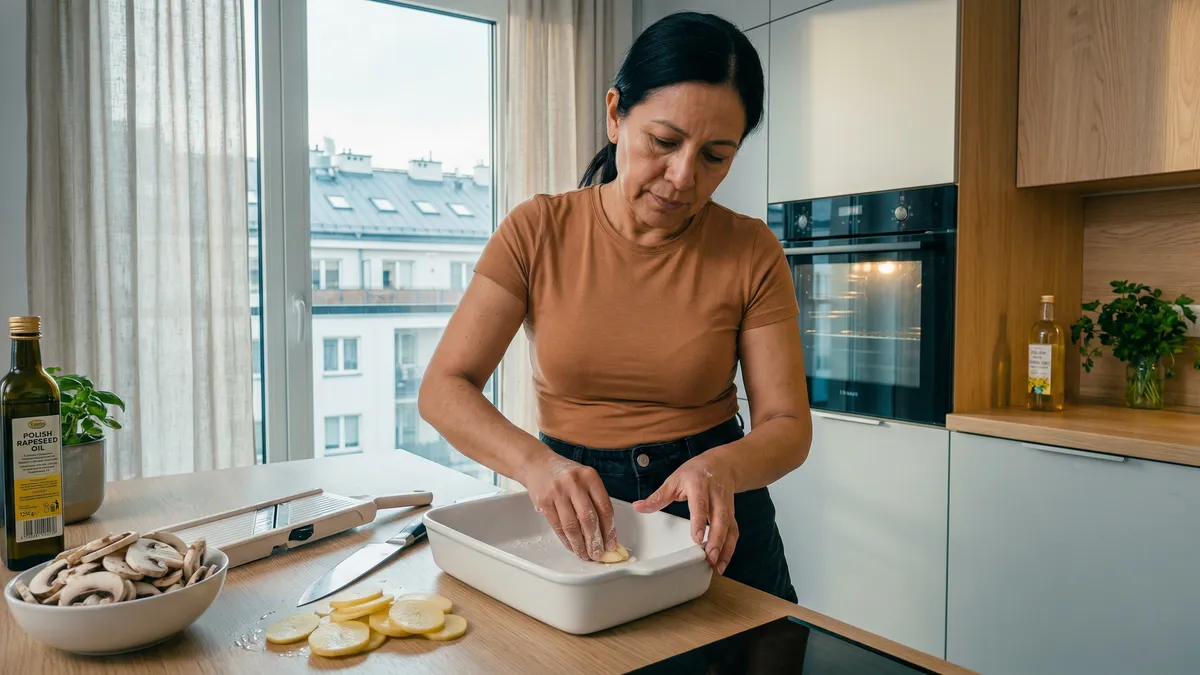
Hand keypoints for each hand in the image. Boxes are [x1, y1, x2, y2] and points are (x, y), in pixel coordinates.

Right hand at [520, 452, 616, 560]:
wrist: (537, 464)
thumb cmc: (566, 475)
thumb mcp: (585, 478)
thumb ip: (596, 500)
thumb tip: (606, 531)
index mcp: (590, 477)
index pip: (604, 507)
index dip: (609, 529)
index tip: (611, 544)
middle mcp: (574, 483)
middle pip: (588, 519)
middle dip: (595, 541)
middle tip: (598, 554)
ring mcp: (557, 493)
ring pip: (572, 526)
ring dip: (580, 545)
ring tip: (585, 555)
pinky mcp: (543, 502)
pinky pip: (558, 526)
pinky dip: (566, 540)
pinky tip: (572, 547)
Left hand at [633, 455, 737, 574]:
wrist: (722, 464)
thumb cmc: (696, 472)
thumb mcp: (674, 480)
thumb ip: (658, 497)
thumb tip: (638, 507)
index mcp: (699, 485)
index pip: (700, 504)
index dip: (699, 521)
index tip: (696, 538)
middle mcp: (716, 496)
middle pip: (720, 519)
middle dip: (716, 540)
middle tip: (709, 558)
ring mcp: (727, 506)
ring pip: (729, 528)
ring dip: (725, 548)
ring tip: (717, 566)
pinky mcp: (732, 515)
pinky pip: (733, 532)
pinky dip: (730, 549)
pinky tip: (722, 562)